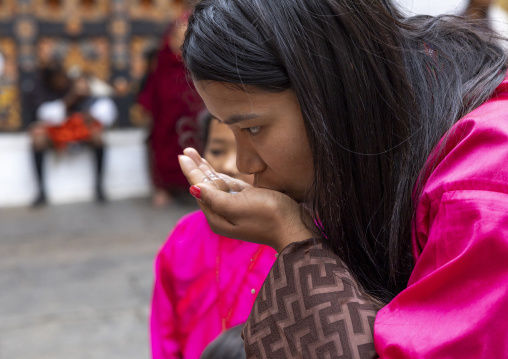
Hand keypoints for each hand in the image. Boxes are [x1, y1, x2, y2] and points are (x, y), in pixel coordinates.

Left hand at [179, 148, 313, 252]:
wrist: (294, 227)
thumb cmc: (267, 215)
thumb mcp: (238, 206)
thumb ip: (215, 198)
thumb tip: (193, 188)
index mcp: (217, 216)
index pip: (199, 188)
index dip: (191, 170)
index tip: (182, 154)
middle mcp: (223, 213)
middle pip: (206, 186)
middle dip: (196, 167)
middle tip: (186, 150)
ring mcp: (235, 208)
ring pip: (217, 185)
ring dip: (206, 170)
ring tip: (195, 155)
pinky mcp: (248, 202)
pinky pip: (229, 187)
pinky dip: (221, 177)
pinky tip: (213, 170)